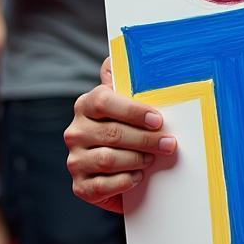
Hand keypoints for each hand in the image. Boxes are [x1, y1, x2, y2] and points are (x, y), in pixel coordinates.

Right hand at [64, 56, 175, 213]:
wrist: (125, 165)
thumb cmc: (133, 126)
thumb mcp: (134, 102)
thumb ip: (129, 81)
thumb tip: (117, 57)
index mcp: (88, 104)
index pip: (105, 101)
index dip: (133, 111)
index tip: (158, 119)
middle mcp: (76, 130)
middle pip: (112, 133)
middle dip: (145, 139)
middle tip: (168, 143)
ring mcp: (75, 159)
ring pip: (107, 159)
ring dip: (136, 159)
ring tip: (153, 158)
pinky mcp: (79, 185)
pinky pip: (100, 186)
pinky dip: (123, 181)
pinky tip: (138, 176)